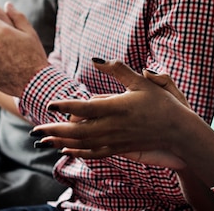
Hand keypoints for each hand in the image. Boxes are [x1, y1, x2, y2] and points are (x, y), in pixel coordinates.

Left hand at [32, 59, 193, 169]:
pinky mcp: (118, 148)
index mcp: (117, 107)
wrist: (177, 130)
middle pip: (77, 130)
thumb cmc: (161, 103)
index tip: (49, 105)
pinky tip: (65, 150)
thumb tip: (96, 60)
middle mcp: (113, 126)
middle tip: (35, 128)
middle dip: (54, 130)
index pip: (85, 108)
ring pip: (82, 143)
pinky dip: (77, 152)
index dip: (65, 107)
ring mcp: (115, 140)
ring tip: (43, 140)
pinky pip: (93, 152)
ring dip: (61, 142)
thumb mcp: (141, 81)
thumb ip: (117, 70)